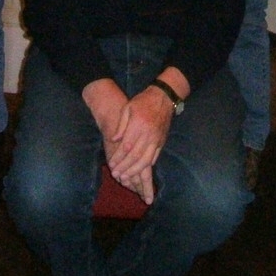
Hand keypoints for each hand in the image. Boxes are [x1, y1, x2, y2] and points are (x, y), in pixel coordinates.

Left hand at [103, 88, 173, 204]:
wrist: (163, 97)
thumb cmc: (143, 101)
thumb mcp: (128, 108)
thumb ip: (121, 125)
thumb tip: (114, 140)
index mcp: (138, 125)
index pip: (127, 146)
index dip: (119, 158)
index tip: (111, 165)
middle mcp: (148, 135)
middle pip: (135, 156)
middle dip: (125, 168)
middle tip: (116, 175)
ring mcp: (156, 140)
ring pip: (146, 160)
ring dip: (135, 171)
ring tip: (126, 177)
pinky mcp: (161, 142)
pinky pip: (154, 157)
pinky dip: (146, 166)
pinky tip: (139, 171)